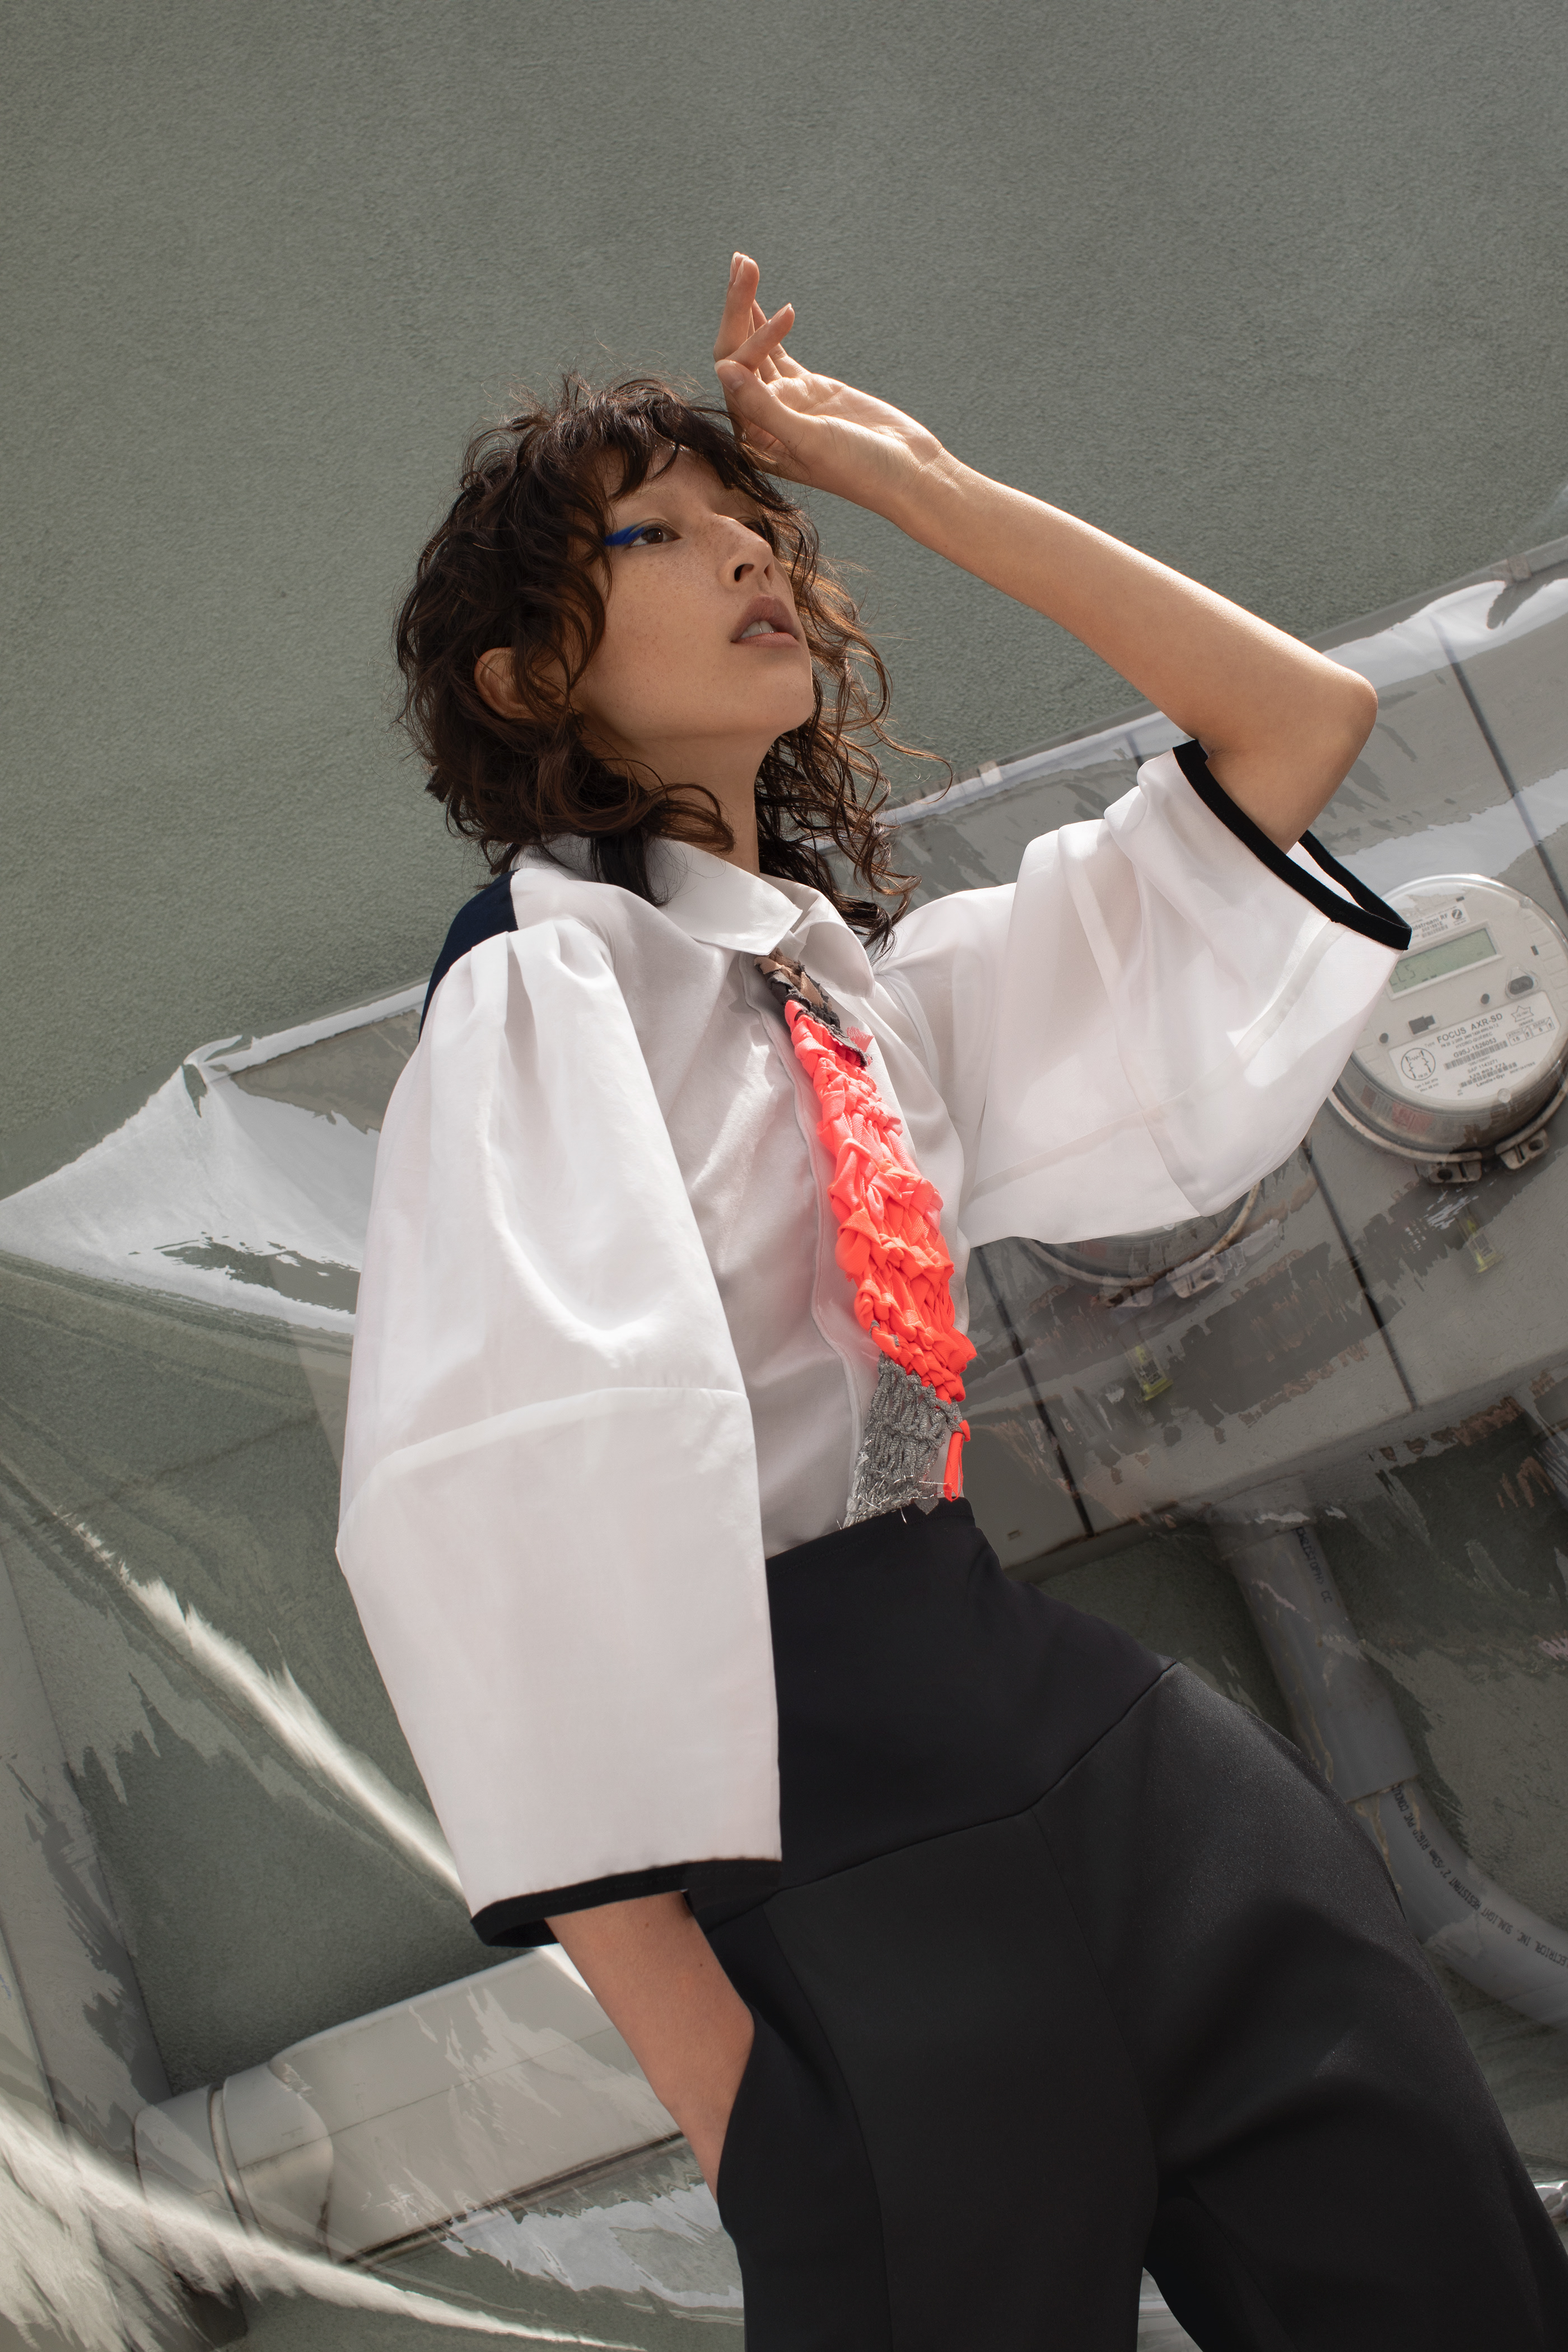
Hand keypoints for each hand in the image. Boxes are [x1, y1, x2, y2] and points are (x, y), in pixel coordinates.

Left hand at [712, 252, 944, 518]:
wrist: (904, 472)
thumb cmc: (859, 469)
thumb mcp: (810, 439)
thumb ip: (765, 408)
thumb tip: (724, 369)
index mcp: (754, 441)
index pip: (736, 380)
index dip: (746, 341)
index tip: (774, 310)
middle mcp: (761, 422)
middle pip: (738, 356)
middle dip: (738, 309)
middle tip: (742, 261)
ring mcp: (784, 402)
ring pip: (756, 348)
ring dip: (748, 307)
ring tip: (744, 262)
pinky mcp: (806, 389)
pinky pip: (777, 351)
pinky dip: (767, 323)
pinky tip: (757, 296)